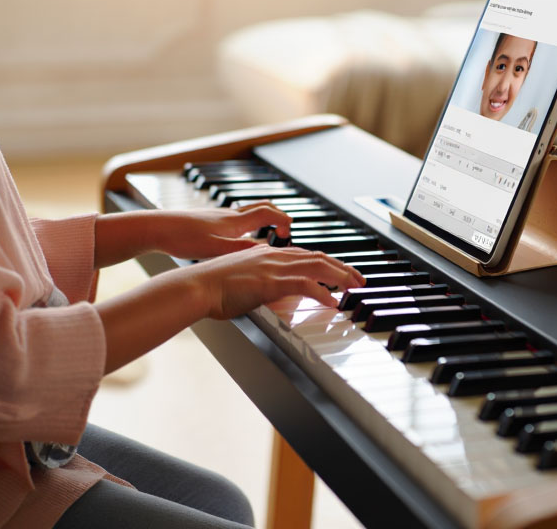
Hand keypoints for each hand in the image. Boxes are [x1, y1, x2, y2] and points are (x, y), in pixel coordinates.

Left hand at [147, 203, 293, 259]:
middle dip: (276, 215)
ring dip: (261, 219)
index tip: (290, 230)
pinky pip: (234, 219)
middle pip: (261, 207)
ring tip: (265, 235)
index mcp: (234, 221)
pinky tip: (237, 240)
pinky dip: (245, 226)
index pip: (267, 213)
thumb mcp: (215, 249)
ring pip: (247, 212)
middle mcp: (229, 215)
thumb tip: (266, 252)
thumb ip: (241, 250)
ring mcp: (218, 216)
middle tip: (283, 229)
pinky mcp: (208, 221)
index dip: (283, 220)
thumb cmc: (183, 238)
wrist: (158, 228)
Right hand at [183, 244, 366, 319]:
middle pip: (317, 257)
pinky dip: (322, 293)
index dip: (326, 263)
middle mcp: (273, 255)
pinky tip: (333, 302)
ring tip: (355, 287)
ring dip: (340, 277)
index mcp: (266, 253)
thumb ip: (259, 285)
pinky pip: (305, 285)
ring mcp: (273, 267)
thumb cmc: (212, 288)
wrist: (197, 286)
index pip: (305, 254)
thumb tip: (270, 296)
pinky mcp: (271, 281)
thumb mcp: (241, 282)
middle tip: (358, 279)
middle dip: (342, 268)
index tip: (340, 272)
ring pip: (317, 267)